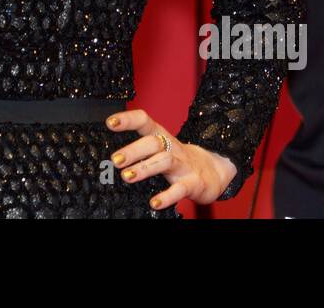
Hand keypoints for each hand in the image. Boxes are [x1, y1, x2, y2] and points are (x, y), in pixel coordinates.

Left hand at [106, 108, 237, 208]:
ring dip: (144, 168)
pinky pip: (179, 189)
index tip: (110, 122)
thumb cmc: (180, 161)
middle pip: (153, 142)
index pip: (145, 122)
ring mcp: (183, 165)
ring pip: (165, 161)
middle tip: (115, 159)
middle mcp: (172, 148)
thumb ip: (141, 149)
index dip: (128, 119)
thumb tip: (112, 156)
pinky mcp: (192, 183)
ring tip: (127, 177)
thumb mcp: (161, 149)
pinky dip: (167, 196)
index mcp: (163, 137)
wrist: (213, 172)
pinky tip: (154, 202)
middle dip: (133, 149)